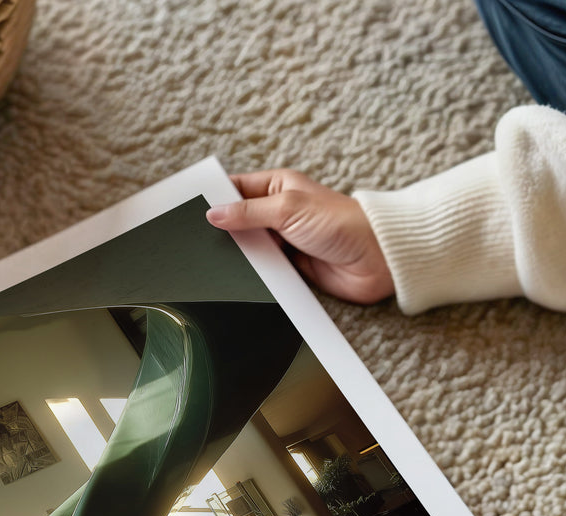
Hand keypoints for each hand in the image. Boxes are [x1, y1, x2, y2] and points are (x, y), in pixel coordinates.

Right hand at [206, 169, 393, 303]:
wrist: (375, 260)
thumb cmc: (341, 223)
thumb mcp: (288, 209)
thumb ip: (248, 213)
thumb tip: (214, 214)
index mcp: (277, 186)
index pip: (235, 189)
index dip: (214, 197)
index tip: (190, 208)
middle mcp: (278, 212)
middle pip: (238, 221)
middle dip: (222, 230)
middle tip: (196, 239)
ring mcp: (283, 241)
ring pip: (248, 248)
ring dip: (237, 255)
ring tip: (214, 260)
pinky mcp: (290, 267)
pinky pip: (263, 270)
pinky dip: (253, 274)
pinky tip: (239, 278)